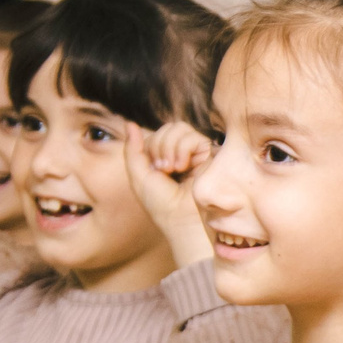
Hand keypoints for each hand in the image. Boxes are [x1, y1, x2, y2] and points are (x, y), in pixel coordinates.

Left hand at [124, 121, 211, 255]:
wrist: (183, 219)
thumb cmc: (161, 204)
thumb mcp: (138, 175)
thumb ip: (132, 149)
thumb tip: (131, 123)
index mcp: (167, 158)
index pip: (156, 135)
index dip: (150, 147)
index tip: (153, 170)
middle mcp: (183, 154)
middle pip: (167, 128)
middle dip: (159, 145)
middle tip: (163, 169)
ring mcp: (198, 153)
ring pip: (179, 128)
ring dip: (170, 147)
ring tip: (174, 169)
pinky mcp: (211, 154)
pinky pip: (192, 136)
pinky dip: (183, 149)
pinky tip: (185, 167)